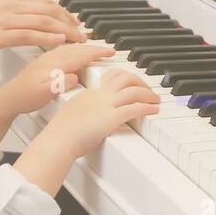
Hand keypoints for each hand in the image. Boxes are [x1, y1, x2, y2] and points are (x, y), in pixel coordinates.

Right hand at [0, 0, 85, 56]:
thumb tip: (7, 19)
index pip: (40, 1)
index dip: (59, 10)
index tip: (70, 19)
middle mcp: (7, 5)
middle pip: (48, 9)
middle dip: (68, 20)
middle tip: (81, 30)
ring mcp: (4, 19)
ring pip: (43, 21)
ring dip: (65, 30)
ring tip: (78, 38)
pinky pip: (29, 34)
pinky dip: (47, 37)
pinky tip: (59, 41)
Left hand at [0, 44, 115, 114]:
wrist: (9, 98)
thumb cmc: (25, 98)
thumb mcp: (45, 94)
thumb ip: (61, 83)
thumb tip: (74, 76)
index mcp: (54, 64)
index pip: (81, 54)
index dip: (97, 52)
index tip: (110, 51)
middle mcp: (51, 58)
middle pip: (77, 47)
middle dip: (94, 46)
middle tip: (108, 49)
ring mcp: (46, 58)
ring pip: (70, 46)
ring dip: (84, 45)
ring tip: (95, 47)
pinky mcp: (43, 61)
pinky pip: (62, 48)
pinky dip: (73, 46)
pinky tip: (73, 49)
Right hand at [40, 70, 159, 156]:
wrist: (59, 139)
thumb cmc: (62, 132)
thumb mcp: (73, 113)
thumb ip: (85, 110)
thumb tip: (90, 117)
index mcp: (90, 93)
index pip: (111, 76)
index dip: (125, 77)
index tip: (132, 82)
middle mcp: (100, 95)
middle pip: (126, 78)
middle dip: (140, 82)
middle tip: (148, 90)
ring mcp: (106, 105)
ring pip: (133, 91)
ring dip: (148, 94)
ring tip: (156, 100)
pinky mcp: (112, 118)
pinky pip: (135, 108)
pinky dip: (147, 107)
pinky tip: (153, 110)